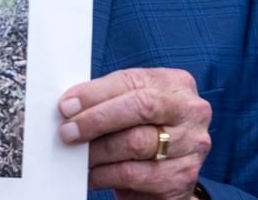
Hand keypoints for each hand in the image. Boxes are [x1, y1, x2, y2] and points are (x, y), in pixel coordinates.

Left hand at [57, 68, 211, 199]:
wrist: (169, 170)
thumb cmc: (144, 129)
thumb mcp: (132, 105)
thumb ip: (108, 99)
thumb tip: (69, 105)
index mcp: (176, 84)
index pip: (131, 82)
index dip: (95, 93)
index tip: (67, 106)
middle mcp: (191, 111)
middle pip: (140, 108)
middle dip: (97, 119)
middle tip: (68, 131)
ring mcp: (191, 145)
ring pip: (136, 143)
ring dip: (97, 150)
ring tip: (76, 154)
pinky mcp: (182, 176)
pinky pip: (135, 174)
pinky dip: (105, 174)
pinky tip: (90, 174)